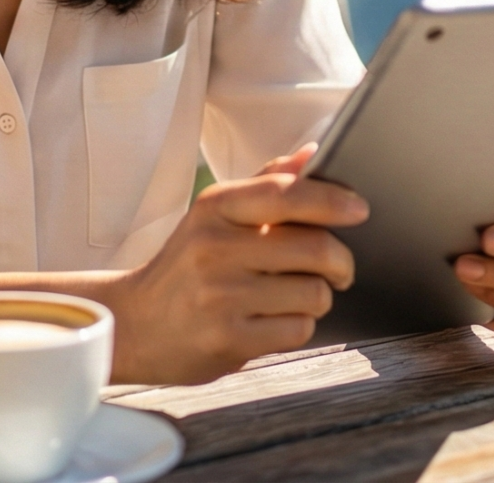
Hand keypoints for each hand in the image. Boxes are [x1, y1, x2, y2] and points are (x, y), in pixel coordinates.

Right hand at [98, 145, 367, 383]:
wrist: (133, 324)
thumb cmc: (185, 266)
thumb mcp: (213, 216)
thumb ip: (264, 184)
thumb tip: (312, 153)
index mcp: (214, 208)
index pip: (286, 194)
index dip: (332, 200)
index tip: (359, 209)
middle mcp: (215, 248)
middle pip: (315, 248)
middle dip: (339, 262)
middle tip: (337, 269)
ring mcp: (220, 296)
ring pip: (313, 294)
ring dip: (317, 298)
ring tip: (293, 297)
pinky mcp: (228, 339)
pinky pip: (298, 330)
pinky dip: (297, 327)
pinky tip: (273, 322)